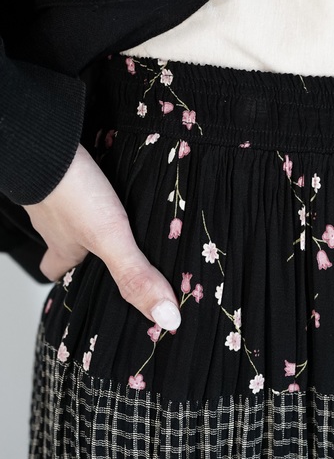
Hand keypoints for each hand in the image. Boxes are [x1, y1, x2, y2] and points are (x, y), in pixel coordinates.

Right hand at [23, 144, 180, 329]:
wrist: (45, 141)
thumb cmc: (69, 191)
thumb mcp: (109, 239)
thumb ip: (135, 275)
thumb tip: (165, 318)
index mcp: (62, 246)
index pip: (56, 272)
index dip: (68, 279)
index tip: (88, 286)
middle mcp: (54, 223)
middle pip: (64, 241)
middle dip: (84, 246)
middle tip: (108, 246)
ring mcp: (55, 193)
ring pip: (71, 211)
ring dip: (91, 213)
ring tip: (119, 211)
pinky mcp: (65, 167)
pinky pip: (78, 180)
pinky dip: (92, 182)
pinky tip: (112, 176)